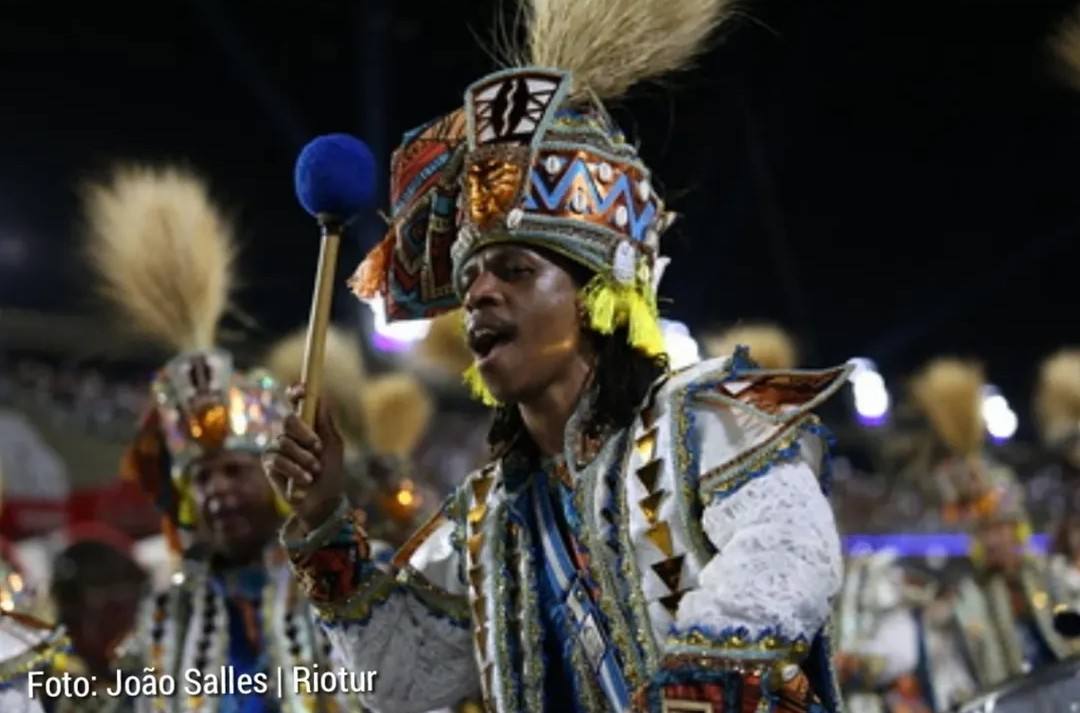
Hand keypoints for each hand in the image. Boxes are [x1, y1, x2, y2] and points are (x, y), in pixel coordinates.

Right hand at [263, 383, 346, 531]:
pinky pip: (278, 460)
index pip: (297, 403)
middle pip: (288, 419)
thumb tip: (321, 396)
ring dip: (303, 458)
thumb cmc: (331, 472)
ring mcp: (277, 447)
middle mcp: (289, 433)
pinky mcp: (269, 464)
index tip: (302, 390)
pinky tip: (305, 480)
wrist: (323, 501)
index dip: (297, 393)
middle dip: (304, 433)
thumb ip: (326, 422)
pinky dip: (294, 470)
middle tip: (317, 447)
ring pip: (284, 441)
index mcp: (307, 424)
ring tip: (314, 470)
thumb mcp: (333, 446)